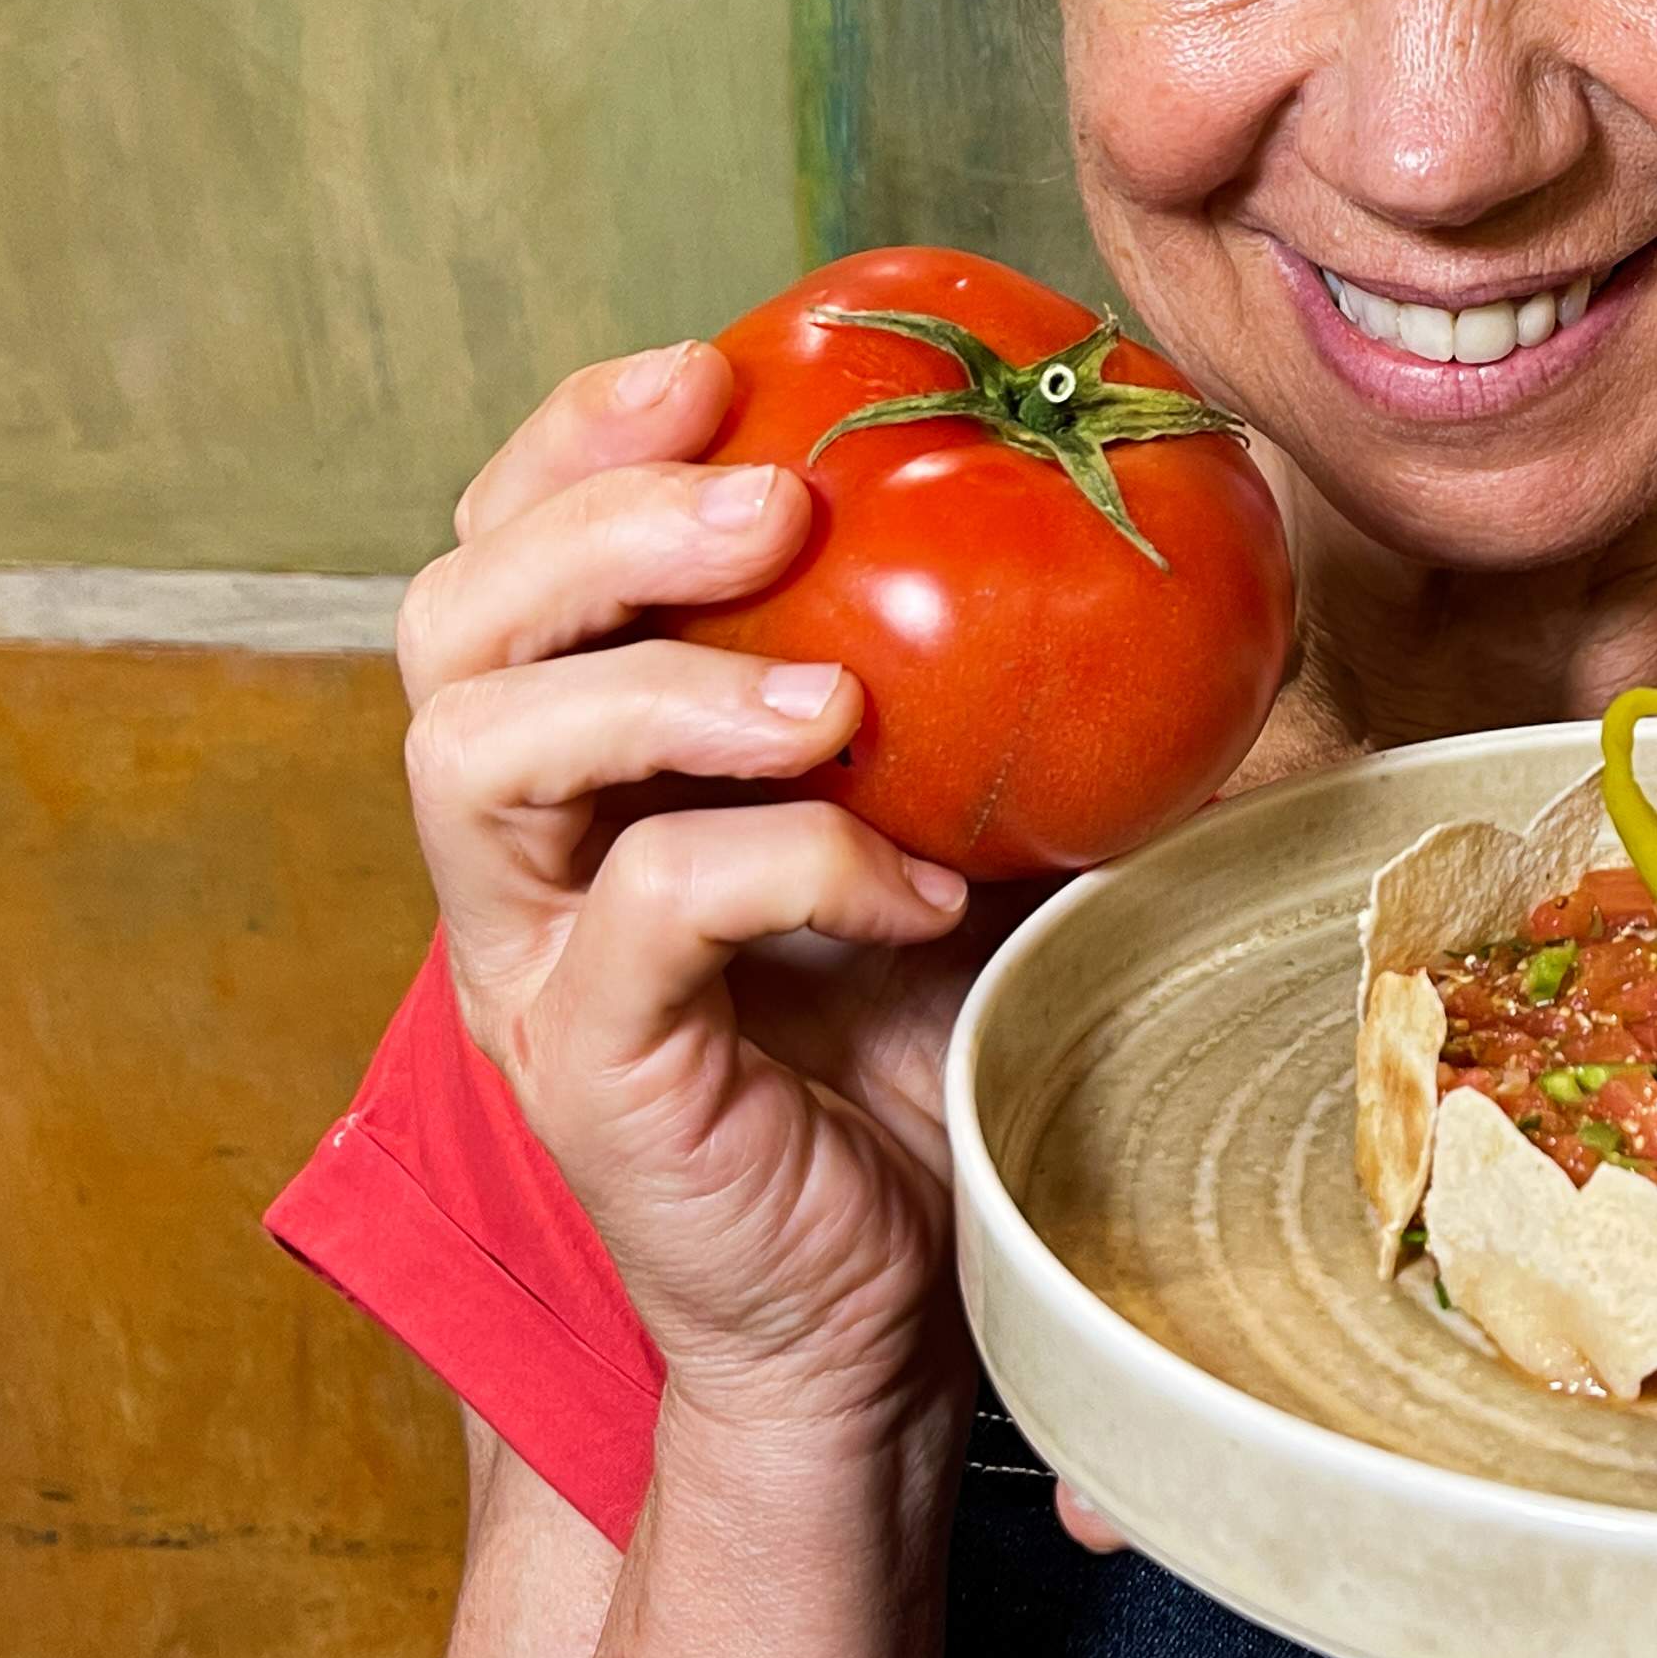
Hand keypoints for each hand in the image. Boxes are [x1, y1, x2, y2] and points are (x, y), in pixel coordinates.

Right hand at [396, 338, 980, 1433]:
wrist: (908, 1291)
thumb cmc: (931, 1032)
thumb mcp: (972, 813)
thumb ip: (1012, 682)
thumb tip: (1208, 510)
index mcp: (592, 746)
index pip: (510, 544)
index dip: (579, 438)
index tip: (719, 366)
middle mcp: (527, 839)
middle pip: (448, 622)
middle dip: (593, 523)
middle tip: (771, 501)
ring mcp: (533, 956)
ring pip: (473, 754)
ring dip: (657, 684)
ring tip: (828, 696)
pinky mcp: (587, 1066)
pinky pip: (642, 913)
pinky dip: (784, 862)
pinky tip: (915, 882)